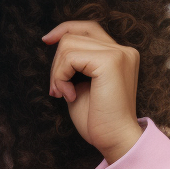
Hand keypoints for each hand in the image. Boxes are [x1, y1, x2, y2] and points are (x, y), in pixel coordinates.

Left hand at [42, 20, 142, 163]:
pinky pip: (70, 57)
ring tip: (64, 94)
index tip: (46, 41)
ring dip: (57, 72)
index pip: (88, 28)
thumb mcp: (81, 85)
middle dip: (56, 63)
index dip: (64, 29)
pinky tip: (69, 96)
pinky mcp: (111, 61)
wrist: (114, 140)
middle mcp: (123, 50)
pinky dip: (61, 77)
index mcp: (120, 54)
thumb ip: (74, 64)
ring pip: (68, 45)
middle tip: (57, 91)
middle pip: (73, 36)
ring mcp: (119, 53)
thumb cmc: (98, 120)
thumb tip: (54, 43)